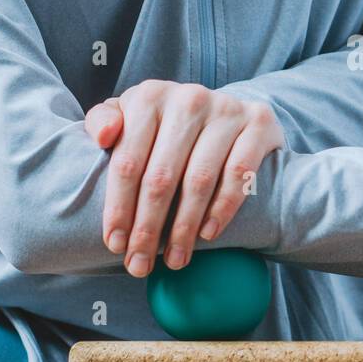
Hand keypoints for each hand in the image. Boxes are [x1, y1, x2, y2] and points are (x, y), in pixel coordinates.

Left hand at [85, 81, 282, 276]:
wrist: (228, 112)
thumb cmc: (167, 125)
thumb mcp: (131, 117)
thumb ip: (103, 121)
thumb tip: (104, 136)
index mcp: (149, 96)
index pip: (128, 162)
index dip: (119, 207)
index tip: (115, 245)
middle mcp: (188, 98)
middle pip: (160, 176)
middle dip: (148, 228)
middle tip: (141, 264)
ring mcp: (226, 109)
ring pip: (198, 180)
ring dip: (184, 228)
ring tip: (175, 260)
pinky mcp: (259, 123)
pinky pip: (239, 174)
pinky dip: (223, 208)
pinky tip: (208, 234)